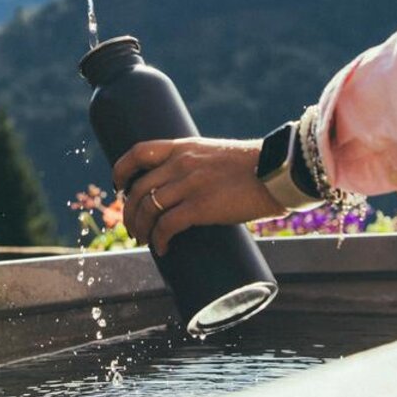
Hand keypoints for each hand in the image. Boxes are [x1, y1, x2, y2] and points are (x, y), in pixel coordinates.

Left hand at [112, 138, 285, 254]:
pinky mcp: (201, 206)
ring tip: (144, 240)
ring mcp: (189, 184)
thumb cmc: (255, 166)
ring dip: (140, 228)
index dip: (121, 170)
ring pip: (148, 208)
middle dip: (129, 210)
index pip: (138, 151)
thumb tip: (190, 191)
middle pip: (138, 188)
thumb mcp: (218, 155)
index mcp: (184, 147)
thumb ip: (200, 168)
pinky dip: (159, 240)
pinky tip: (161, 249)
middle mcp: (181, 163)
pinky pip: (167, 226)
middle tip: (132, 226)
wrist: (278, 170)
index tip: (118, 185)